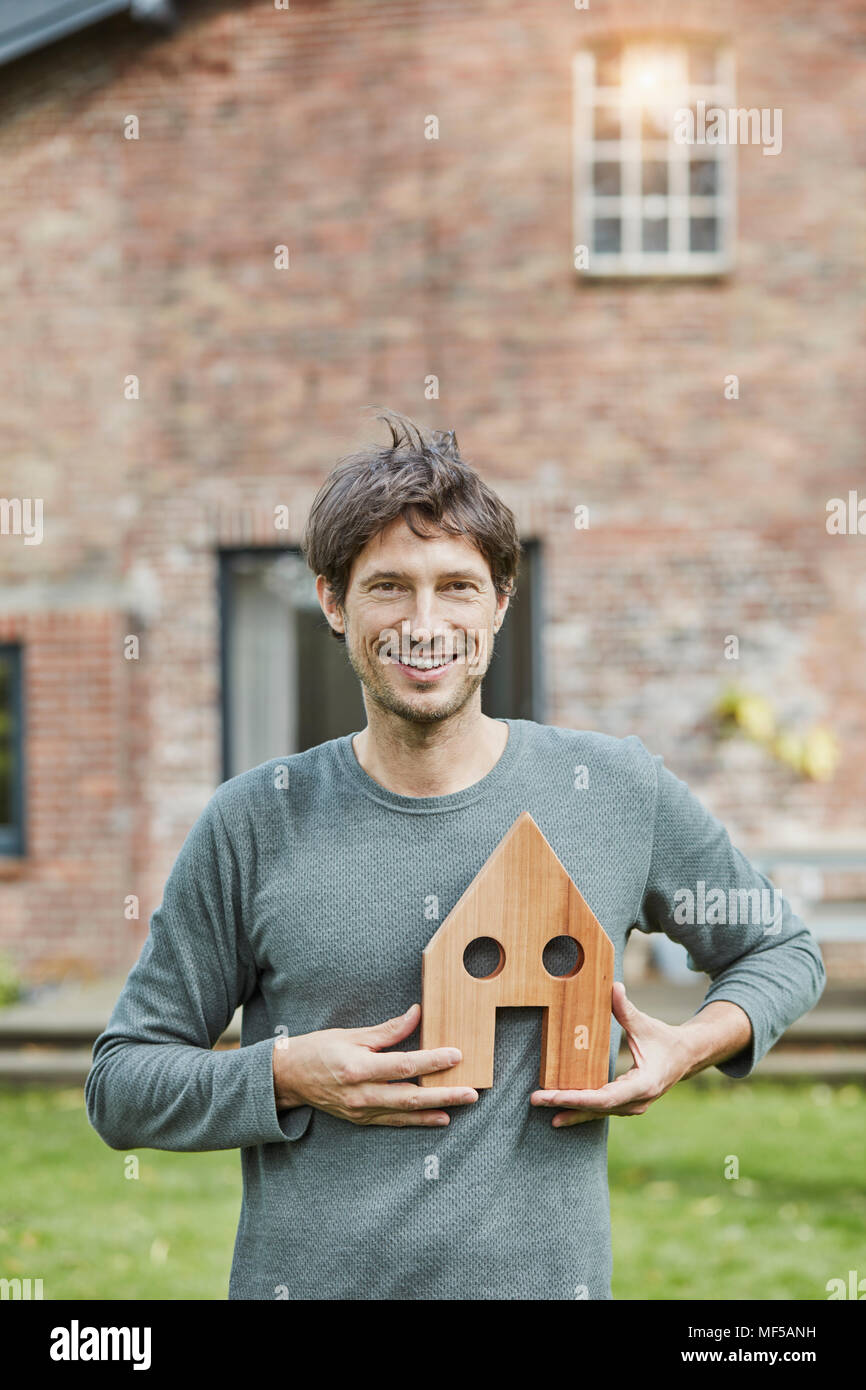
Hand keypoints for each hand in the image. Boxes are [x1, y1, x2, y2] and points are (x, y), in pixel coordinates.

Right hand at [272, 1002, 477, 1126]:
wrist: (289, 1078)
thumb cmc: (319, 1049)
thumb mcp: (351, 1034)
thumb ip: (387, 1030)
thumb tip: (418, 1015)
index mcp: (357, 1067)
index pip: (403, 1065)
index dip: (431, 1061)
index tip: (456, 1055)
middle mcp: (361, 1093)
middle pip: (410, 1095)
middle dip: (444, 1094)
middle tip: (471, 1092)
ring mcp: (361, 1110)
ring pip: (405, 1112)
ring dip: (436, 1109)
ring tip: (462, 1104)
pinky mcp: (361, 1120)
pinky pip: (394, 1121)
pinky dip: (418, 1121)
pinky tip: (440, 1118)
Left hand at [530, 982, 690, 1127]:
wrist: (686, 1057)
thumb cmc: (665, 1039)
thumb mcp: (645, 1024)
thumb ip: (626, 1009)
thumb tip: (613, 987)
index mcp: (643, 1085)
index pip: (605, 1097)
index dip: (577, 1097)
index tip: (554, 1095)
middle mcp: (638, 1102)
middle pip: (597, 1108)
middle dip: (565, 1104)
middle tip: (536, 1099)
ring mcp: (634, 1107)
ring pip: (598, 1113)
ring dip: (571, 1110)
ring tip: (543, 1108)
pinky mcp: (628, 1105)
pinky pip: (602, 1110)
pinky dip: (581, 1110)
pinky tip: (560, 1113)